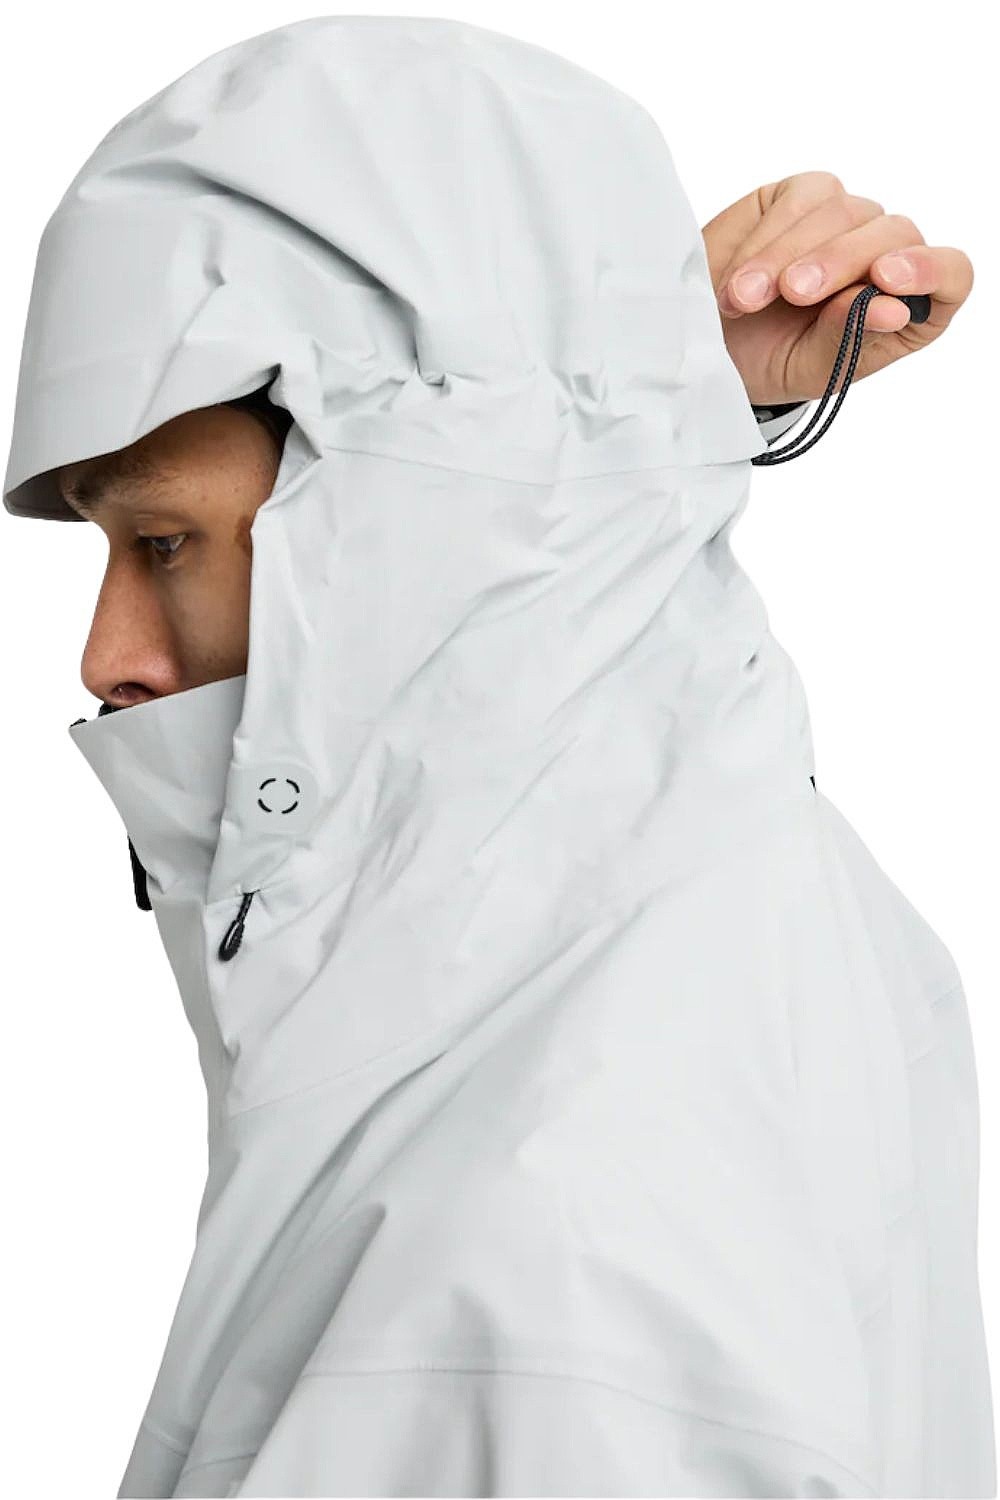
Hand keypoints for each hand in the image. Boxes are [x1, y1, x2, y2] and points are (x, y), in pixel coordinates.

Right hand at [700, 171, 972, 406]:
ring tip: (744, 299)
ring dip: (786, 255)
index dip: (928, 268)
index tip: (886, 277)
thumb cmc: (774, 362)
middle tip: (791, 294)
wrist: (714, 345)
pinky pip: (800, 200)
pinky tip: (740, 279)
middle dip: (837, 262)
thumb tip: (892, 310)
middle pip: (892, 233)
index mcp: (910, 305)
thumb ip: (849, 339)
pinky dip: (765, 240)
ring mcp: (849, 220)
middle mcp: (886, 255)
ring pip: (842, 211)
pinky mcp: (804, 195)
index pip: (951, 273)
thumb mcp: (814, 369)